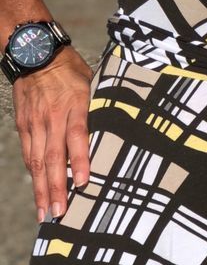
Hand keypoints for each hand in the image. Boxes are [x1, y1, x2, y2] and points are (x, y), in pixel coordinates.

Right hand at [12, 46, 92, 222]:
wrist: (34, 52)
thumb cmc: (70, 67)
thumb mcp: (92, 79)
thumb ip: (101, 103)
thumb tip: (124, 123)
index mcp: (75, 103)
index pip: (78, 135)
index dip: (81, 160)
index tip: (84, 182)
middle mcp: (52, 116)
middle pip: (54, 156)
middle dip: (56, 187)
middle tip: (60, 212)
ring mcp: (35, 122)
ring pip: (37, 161)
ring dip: (41, 188)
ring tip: (46, 212)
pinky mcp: (24, 125)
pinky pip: (28, 153)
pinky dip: (34, 174)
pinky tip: (38, 191)